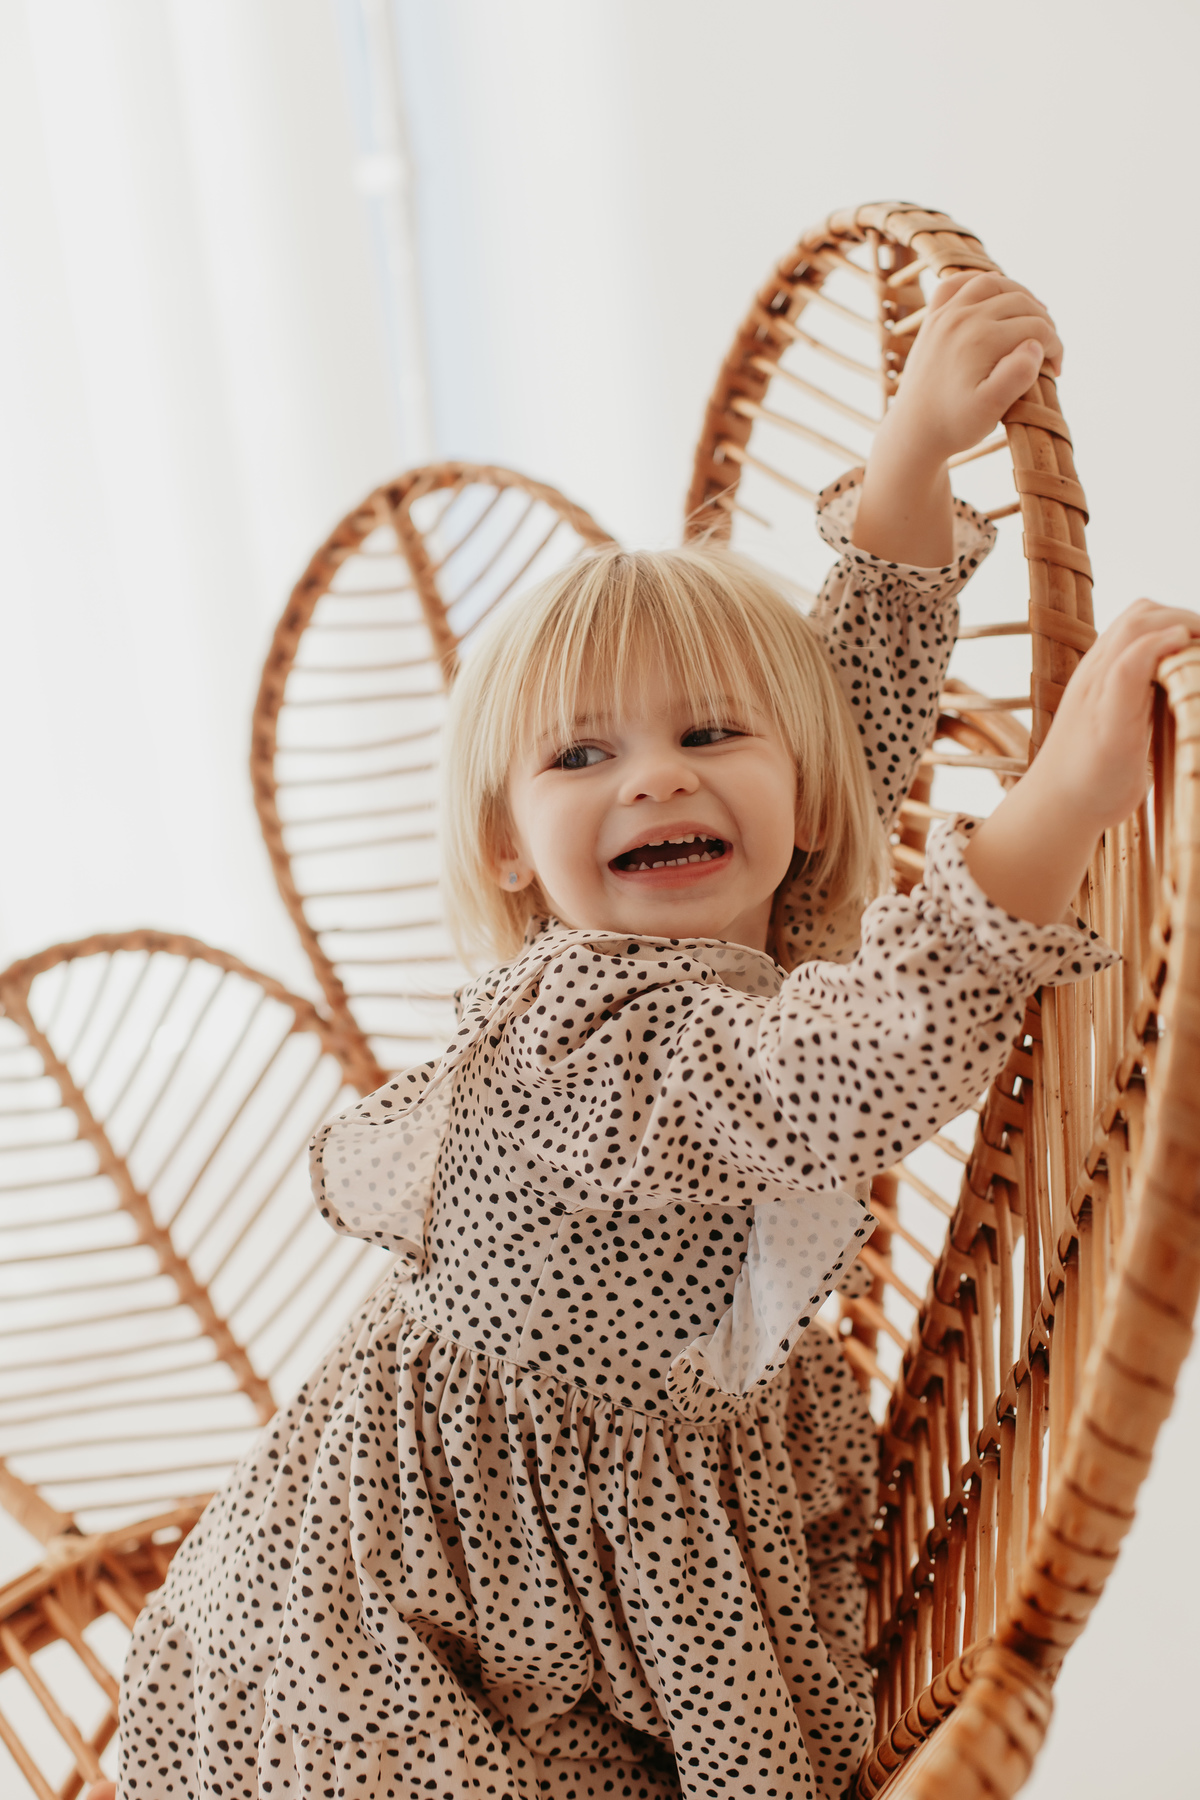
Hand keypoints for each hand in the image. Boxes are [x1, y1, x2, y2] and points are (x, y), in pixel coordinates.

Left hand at [888, 271, 1063, 464]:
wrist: (913, 432)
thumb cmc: (955, 425)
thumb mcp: (989, 410)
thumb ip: (1015, 377)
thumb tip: (1034, 345)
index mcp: (982, 339)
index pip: (1036, 328)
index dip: (1055, 347)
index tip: (1056, 370)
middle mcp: (962, 318)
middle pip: (1020, 302)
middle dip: (1044, 323)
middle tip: (1049, 348)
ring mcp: (945, 314)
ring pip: (993, 284)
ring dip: (1019, 294)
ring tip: (1033, 317)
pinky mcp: (932, 318)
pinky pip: (955, 283)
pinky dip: (978, 282)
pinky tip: (994, 295)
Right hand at [964, 599, 1199, 923]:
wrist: (1059, 810)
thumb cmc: (1095, 773)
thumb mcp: (1124, 725)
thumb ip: (1140, 699)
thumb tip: (1176, 685)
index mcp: (1103, 674)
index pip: (1139, 620)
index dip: (1176, 619)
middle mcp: (1097, 674)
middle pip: (1141, 615)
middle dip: (1186, 618)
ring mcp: (1098, 692)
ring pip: (1136, 628)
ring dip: (1179, 628)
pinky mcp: (1108, 719)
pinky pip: (1129, 665)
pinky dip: (1158, 649)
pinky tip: (1182, 654)